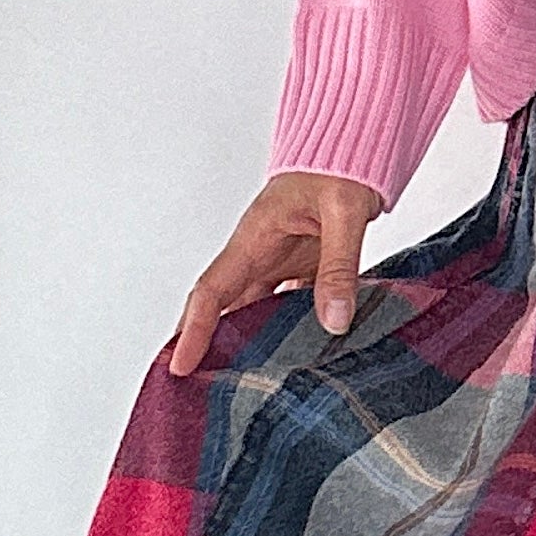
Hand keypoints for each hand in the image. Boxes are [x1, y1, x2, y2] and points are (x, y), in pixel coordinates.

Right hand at [168, 168, 384, 375]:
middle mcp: (259, 253)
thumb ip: (339, 265)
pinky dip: (286, 332)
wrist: (356, 144)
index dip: (194, 329)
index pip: (213, 290)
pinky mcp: (302, 265)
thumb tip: (334, 320)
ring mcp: (280, 260)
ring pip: (255, 311)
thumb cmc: (341, 164)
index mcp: (255, 238)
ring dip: (248, 344)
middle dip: (208, 346)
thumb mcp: (344, 212)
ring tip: (245, 387)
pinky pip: (287, 305)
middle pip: (225, 308)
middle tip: (197, 391)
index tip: (179, 364)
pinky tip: (297, 357)